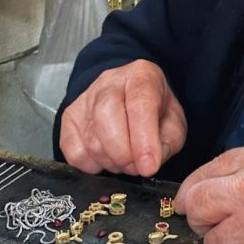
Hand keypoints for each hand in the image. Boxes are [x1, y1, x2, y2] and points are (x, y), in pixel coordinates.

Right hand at [60, 59, 186, 176]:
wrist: (131, 100)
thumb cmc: (156, 112)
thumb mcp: (174, 123)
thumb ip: (167, 143)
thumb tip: (148, 164)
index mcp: (142, 76)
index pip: (139, 103)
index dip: (144, 140)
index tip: (149, 167)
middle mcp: (109, 81)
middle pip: (106, 116)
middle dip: (123, 153)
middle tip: (137, 168)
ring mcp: (85, 98)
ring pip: (91, 138)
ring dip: (111, 162)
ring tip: (126, 162)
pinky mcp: (69, 117)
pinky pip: (74, 150)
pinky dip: (91, 165)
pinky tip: (106, 160)